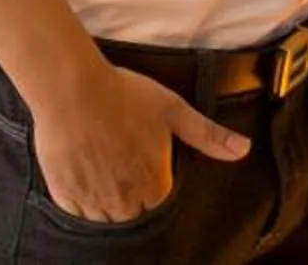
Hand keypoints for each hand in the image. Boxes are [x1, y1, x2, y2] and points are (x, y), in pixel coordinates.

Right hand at [31, 59, 246, 222]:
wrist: (75, 89)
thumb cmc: (126, 95)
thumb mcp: (174, 110)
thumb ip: (208, 136)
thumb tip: (243, 150)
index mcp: (153, 184)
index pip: (159, 204)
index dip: (154, 184)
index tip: (145, 163)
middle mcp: (124, 200)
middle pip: (132, 215)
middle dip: (132, 196)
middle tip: (123, 162)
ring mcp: (92, 200)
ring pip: (104, 218)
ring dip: (107, 203)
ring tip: (104, 168)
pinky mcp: (64, 194)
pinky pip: (76, 214)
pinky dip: (81, 203)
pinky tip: (83, 175)